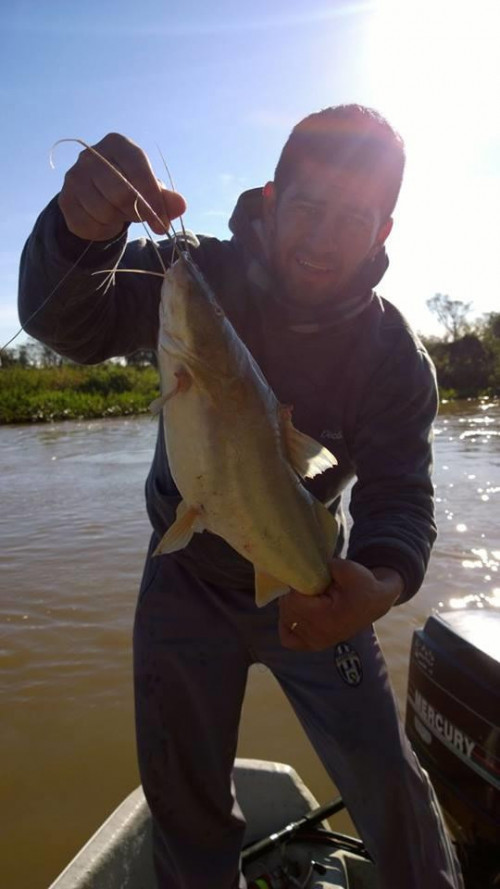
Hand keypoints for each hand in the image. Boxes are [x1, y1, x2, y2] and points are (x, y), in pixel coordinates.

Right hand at [57, 133, 185, 240]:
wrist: (96, 199)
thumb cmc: (130, 189)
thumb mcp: (151, 190)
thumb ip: (166, 198)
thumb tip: (180, 205)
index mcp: (117, 143)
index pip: (137, 167)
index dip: (152, 197)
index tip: (162, 222)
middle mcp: (91, 155)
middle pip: (121, 192)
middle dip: (137, 211)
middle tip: (143, 218)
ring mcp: (74, 175)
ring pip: (104, 210)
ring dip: (118, 220)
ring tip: (119, 212)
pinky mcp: (65, 198)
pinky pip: (89, 222)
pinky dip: (101, 228)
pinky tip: (103, 219)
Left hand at [279, 559, 402, 650]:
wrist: (375, 602)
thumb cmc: (363, 584)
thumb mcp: (345, 568)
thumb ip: (321, 567)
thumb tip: (300, 568)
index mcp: (327, 618)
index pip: (294, 600)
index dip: (297, 584)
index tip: (309, 576)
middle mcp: (320, 635)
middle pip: (288, 610)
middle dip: (294, 592)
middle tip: (309, 583)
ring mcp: (316, 642)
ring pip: (286, 620)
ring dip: (290, 604)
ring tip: (308, 595)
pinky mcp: (314, 644)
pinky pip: (288, 638)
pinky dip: (287, 624)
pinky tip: (296, 611)